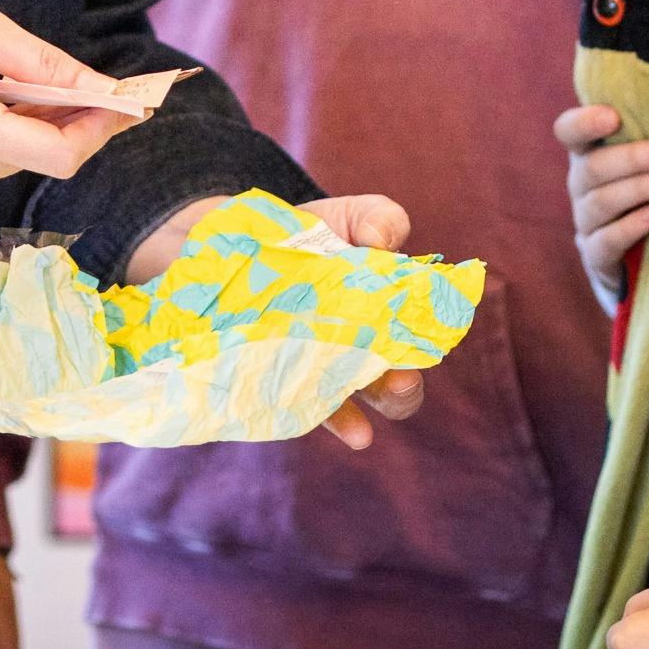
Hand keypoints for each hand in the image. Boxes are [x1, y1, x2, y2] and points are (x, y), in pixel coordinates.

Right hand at [0, 0, 132, 198]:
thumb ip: (35, 59)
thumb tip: (96, 84)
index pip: (58, 154)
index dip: (102, 129)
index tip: (129, 99)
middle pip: (47, 155)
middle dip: (80, 117)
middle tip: (103, 75)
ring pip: (25, 154)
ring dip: (46, 117)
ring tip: (32, 69)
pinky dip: (17, 122)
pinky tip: (4, 85)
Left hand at [123, 193, 425, 450]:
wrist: (223, 245)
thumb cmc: (300, 234)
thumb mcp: (345, 216)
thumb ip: (377, 219)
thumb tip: (383, 242)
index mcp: (380, 314)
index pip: (415, 337)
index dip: (425, 342)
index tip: (424, 342)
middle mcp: (354, 349)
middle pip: (393, 383)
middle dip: (401, 388)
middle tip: (399, 381)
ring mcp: (314, 367)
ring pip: (348, 401)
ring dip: (359, 413)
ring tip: (364, 428)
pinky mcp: (275, 379)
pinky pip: (302, 409)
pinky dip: (325, 422)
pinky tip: (345, 431)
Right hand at [556, 103, 648, 312]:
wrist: (642, 245)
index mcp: (588, 151)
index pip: (569, 130)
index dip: (585, 122)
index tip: (615, 116)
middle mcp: (580, 182)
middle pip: (594, 166)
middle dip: (636, 158)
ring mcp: (585, 218)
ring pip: (603, 201)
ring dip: (643, 188)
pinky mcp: (595, 252)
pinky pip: (606, 240)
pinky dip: (631, 227)